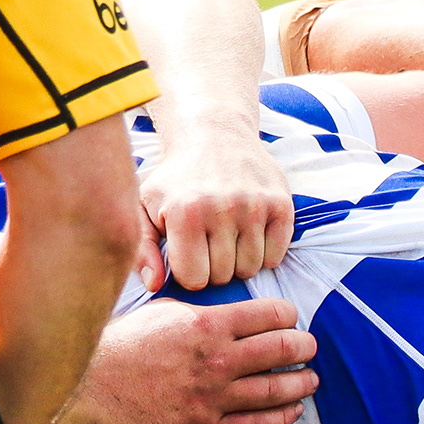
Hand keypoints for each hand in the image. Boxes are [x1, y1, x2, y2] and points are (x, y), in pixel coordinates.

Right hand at [46, 297, 316, 423]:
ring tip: (310, 380)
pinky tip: (292, 411)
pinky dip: (283, 417)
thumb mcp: (161, 312)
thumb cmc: (120, 346)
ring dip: (302, 384)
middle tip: (308, 349)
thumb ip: (201, 311)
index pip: (272, 315)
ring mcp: (213, 399)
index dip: (288, 316)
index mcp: (208, 325)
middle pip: (284, 350)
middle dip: (304, 347)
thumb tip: (231, 305)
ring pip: (277, 391)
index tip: (291, 320)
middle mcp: (217, 361)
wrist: (85, 391)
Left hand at [137, 123, 293, 288]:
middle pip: (223, 276)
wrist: (215, 136)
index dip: (189, 273)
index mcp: (184, 213)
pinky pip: (275, 255)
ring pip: (250, 268)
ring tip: (227, 241)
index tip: (187, 256)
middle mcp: (221, 209)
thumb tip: (155, 286)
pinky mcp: (281, 204)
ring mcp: (255, 207)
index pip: (194, 278)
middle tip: (207, 247)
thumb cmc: (176, 179)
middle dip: (213, 269)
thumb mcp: (145, 207)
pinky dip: (263, 254)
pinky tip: (249, 236)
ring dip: (238, 263)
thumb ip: (142, 249)